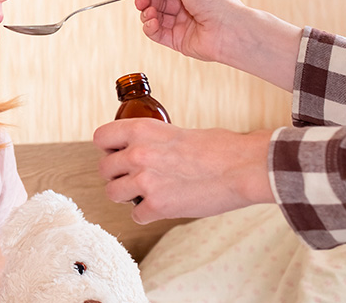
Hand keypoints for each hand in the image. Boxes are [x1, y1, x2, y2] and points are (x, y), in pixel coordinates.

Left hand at [93, 118, 274, 223]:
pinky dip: (147, 214)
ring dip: (126, 196)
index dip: (108, 148)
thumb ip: (154, 141)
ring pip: (112, 194)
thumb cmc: (221, 148)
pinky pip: (135, 216)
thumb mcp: (178, 131)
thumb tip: (144, 149)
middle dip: (117, 175)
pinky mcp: (157, 206)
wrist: (245, 168)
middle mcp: (137, 153)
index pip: (100, 137)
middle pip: (103, 169)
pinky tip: (162, 207)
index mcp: (142, 130)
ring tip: (146, 194)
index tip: (117, 154)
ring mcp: (145, 181)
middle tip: (134, 178)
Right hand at [135, 0, 302, 90]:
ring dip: (147, 13)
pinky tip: (152, 22)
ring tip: (149, 12)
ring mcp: (182, 24)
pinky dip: (150, 27)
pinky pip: (157, 33)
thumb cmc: (215, 1)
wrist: (227, 28)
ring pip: (155, 17)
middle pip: (157, 1)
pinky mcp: (177, 41)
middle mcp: (187, 6)